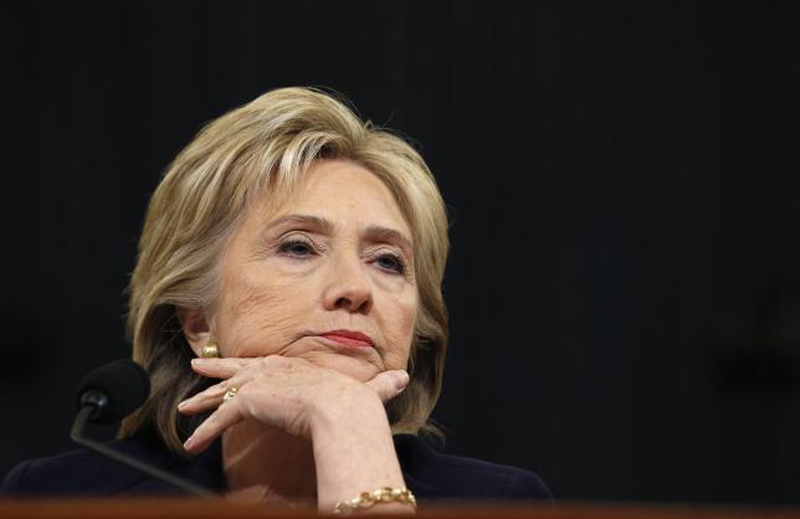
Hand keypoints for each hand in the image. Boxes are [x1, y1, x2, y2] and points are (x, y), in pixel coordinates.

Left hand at [177, 356, 408, 452]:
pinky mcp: (249, 402)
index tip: (240, 363)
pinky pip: (219, 419)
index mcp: (297, 368)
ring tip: (183, 410)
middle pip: (238, 370)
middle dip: (216, 368)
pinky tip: (192, 445)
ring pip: (222, 393)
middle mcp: (274, 371)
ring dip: (202, 402)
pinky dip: (204, 432)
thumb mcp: (369, 392)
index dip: (252, 365)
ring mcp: (259, 385)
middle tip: (198, 365)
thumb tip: (404, 378)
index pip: (267, 364)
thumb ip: (383, 386)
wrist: (343, 409)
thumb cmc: (356, 402)